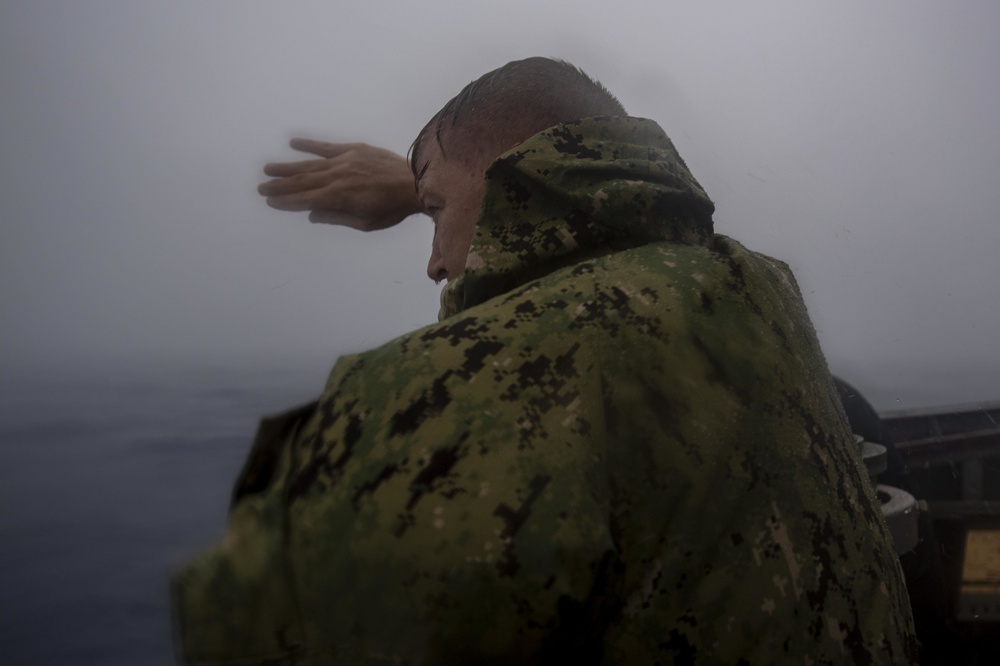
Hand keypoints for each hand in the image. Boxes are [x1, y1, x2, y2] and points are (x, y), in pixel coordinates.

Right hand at [258, 139, 421, 230]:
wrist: (416, 183)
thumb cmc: (392, 208)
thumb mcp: (365, 222)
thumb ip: (336, 217)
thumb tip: (311, 214)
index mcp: (339, 197)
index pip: (305, 199)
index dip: (285, 201)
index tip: (269, 200)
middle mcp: (337, 177)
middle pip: (302, 181)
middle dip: (280, 185)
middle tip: (261, 186)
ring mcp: (345, 161)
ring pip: (310, 164)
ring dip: (288, 167)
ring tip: (269, 168)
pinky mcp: (355, 150)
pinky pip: (327, 147)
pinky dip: (309, 145)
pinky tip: (293, 143)